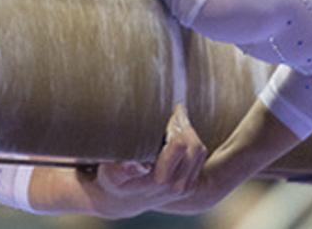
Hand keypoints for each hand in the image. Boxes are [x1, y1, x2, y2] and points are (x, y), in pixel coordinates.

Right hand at [76, 104, 208, 217]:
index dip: (174, 125)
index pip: (179, 146)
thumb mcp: (111, 176)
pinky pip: (199, 156)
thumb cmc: (115, 182)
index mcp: (159, 181)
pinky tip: (176, 132)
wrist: (123, 200)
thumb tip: (138, 166)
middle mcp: (176, 186)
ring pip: (199, 150)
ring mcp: (186, 187)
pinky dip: (191, 140)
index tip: (166, 113)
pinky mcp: (191, 184)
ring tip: (174, 118)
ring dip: (189, 131)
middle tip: (171, 111)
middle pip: (193, 146)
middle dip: (183, 125)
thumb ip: (123, 170)